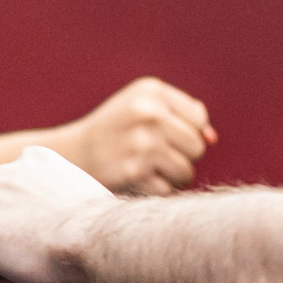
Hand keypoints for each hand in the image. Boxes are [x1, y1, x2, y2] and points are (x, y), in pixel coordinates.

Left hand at [0, 144, 116, 282]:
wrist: (95, 238)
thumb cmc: (102, 230)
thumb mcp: (82, 199)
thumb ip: (58, 201)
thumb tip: (57, 220)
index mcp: (32, 159)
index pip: (26, 201)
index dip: (50, 226)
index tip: (69, 230)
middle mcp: (3, 173)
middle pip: (7, 224)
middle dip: (28, 240)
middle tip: (57, 246)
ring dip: (21, 260)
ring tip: (48, 254)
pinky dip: (14, 280)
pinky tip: (36, 266)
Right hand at [61, 79, 215, 196]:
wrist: (72, 154)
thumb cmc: (118, 129)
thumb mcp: (145, 107)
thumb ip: (184, 116)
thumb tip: (211, 139)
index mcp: (151, 91)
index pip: (198, 120)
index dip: (187, 133)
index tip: (163, 135)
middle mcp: (147, 113)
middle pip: (197, 147)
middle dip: (181, 156)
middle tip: (153, 154)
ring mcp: (140, 144)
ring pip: (186, 171)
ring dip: (171, 176)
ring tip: (146, 167)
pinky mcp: (133, 173)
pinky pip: (168, 190)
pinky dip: (156, 191)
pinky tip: (137, 180)